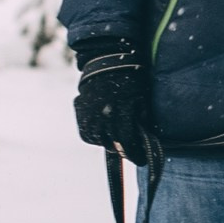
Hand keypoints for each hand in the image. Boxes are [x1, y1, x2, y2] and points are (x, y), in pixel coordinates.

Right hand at [73, 40, 150, 156]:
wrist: (107, 62)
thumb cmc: (131, 81)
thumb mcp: (142, 100)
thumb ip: (142, 121)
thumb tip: (144, 141)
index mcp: (120, 113)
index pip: (128, 144)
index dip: (136, 155)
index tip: (142, 160)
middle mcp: (103, 116)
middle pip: (112, 145)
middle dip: (123, 149)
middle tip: (130, 150)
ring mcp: (88, 113)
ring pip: (98, 140)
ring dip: (108, 142)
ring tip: (117, 138)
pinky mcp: (79, 110)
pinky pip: (86, 133)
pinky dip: (95, 135)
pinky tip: (104, 131)